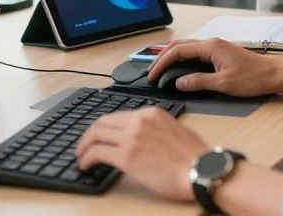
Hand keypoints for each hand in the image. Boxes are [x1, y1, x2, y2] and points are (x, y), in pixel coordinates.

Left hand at [76, 107, 207, 200]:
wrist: (201, 169)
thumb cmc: (195, 157)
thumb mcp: (174, 130)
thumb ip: (156, 128)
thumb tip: (144, 138)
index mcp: (151, 113)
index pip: (118, 115)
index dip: (104, 127)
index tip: (99, 136)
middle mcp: (139, 121)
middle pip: (102, 122)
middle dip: (89, 134)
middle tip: (84, 146)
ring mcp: (131, 137)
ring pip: (96, 134)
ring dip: (84, 146)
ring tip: (81, 156)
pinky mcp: (126, 156)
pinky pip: (97, 152)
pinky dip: (86, 158)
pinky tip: (85, 165)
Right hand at [147, 38, 280, 95]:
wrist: (274, 74)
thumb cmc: (254, 78)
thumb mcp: (223, 84)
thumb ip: (198, 82)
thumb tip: (178, 82)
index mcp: (210, 47)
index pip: (178, 51)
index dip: (162, 63)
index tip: (152, 75)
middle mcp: (211, 43)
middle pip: (179, 46)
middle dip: (162, 57)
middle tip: (151, 72)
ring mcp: (216, 47)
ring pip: (186, 47)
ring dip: (171, 57)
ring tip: (160, 70)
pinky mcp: (219, 53)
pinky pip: (195, 52)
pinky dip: (182, 58)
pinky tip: (179, 67)